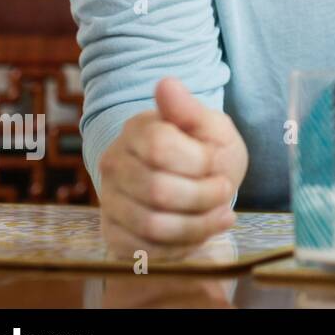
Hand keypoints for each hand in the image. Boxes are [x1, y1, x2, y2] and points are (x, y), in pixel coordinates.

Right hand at [98, 77, 247, 258]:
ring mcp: (110, 200)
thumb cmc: (206, 150)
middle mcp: (114, 164)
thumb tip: (165, 83)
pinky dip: (183, 246)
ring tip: (221, 213)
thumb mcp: (211, 127)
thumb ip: (190, 110)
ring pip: (154, 226)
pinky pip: (146, 251)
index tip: (217, 160)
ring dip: (199, 225)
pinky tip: (202, 230)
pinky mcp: (114, 233)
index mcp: (137, 130)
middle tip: (224, 189)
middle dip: (205, 196)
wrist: (195, 181)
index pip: (160, 148)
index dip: (200, 161)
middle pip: (159, 191)